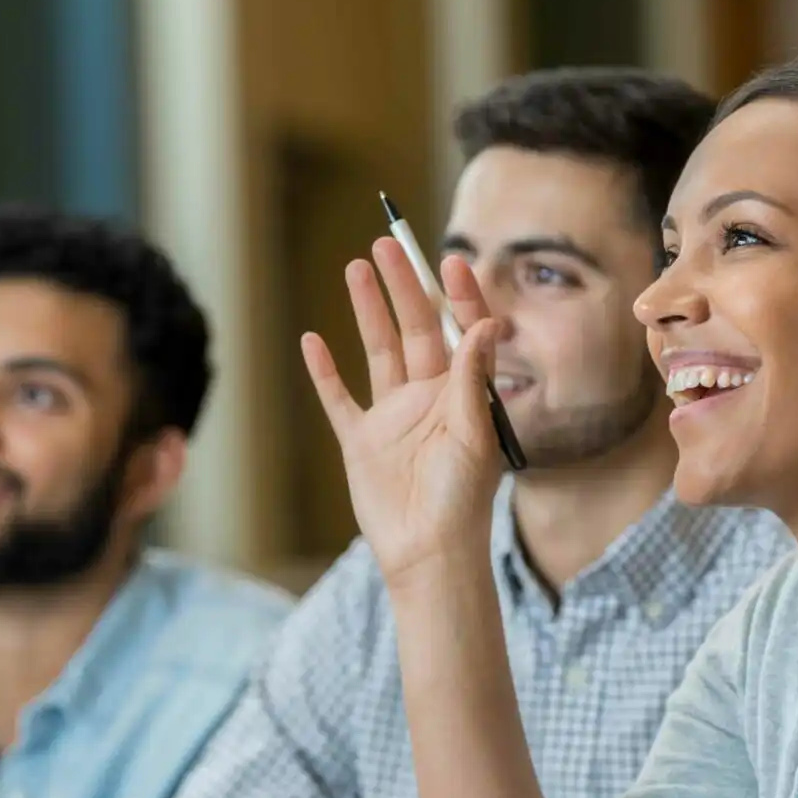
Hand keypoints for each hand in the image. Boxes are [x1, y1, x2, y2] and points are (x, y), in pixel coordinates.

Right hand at [301, 241, 506, 586]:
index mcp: (463, 394)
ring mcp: (392, 417)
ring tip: (356, 267)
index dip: (457, 295)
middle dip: (404, 285)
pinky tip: (312, 341)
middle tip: (388, 243)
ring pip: (378, 350)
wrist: (428, 554)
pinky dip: (324, 372)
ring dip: (367, 310)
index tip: (449, 260)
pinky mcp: (361, 441)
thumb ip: (474, 378)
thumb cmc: (462, 501)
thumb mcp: (474, 434)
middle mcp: (428, 398)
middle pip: (415, 328)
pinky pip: (339, 398)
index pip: (461, 331)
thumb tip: (486, 322)